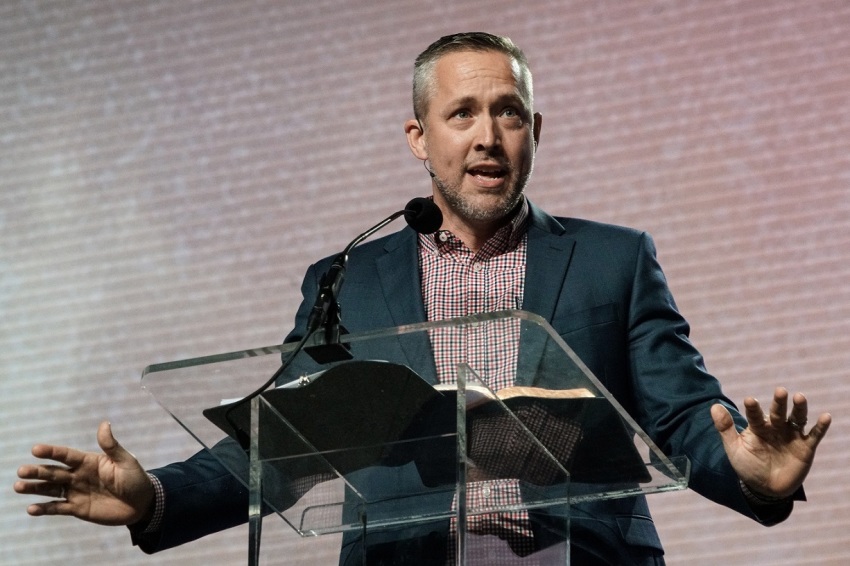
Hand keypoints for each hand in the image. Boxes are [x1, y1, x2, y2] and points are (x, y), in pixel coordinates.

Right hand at [14, 421, 154, 525]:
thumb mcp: (126, 461)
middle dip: (38, 471)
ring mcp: (76, 492)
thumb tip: (104, 424)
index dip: (52, 452)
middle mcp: (78, 475)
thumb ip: (111, 446)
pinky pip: (58, 508)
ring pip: (51, 489)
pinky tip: (31, 509)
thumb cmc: (135, 479)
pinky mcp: (77, 508)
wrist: (142, 503)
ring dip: (35, 489)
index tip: (35, 449)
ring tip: (18, 486)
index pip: (67, 455)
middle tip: (21, 471)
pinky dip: (45, 509)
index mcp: (89, 461)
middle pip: (54, 472)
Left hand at [711, 387, 830, 498]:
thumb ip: (725, 428)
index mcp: (758, 427)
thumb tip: (714, 405)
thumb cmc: (748, 466)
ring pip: (797, 419)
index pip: (755, 415)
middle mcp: (776, 428)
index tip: (749, 400)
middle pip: (778, 413)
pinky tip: (826, 416)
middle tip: (780, 391)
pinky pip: (814, 435)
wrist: (766, 489)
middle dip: (779, 402)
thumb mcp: (734, 449)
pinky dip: (821, 427)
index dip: (753, 408)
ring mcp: (792, 436)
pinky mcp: (806, 448)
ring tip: (799, 397)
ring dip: (799, 408)